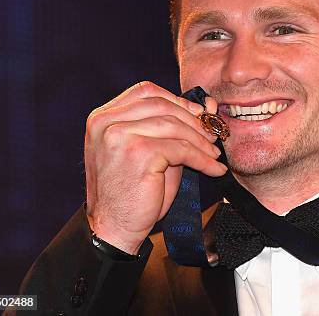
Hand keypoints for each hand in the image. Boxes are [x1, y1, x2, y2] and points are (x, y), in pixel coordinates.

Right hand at [84, 81, 225, 254]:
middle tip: (212, 136)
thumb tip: (210, 104)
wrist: (114, 228)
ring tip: (214, 154)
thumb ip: (171, 126)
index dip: (177, 100)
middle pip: (163, 105)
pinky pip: (182, 149)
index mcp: (104, 117)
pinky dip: (203, 159)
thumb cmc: (132, 190)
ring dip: (201, 141)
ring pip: (175, 126)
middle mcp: (107, 121)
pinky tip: (213, 168)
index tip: (198, 113)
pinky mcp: (139, 152)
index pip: (146, 91)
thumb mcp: (149, 149)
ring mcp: (120, 135)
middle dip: (193, 120)